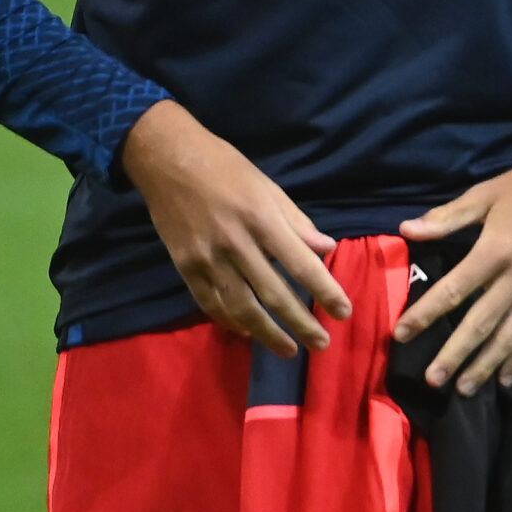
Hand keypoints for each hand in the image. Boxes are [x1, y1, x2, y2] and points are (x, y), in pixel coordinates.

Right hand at [122, 99, 350, 358]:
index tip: (344, 312)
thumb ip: (297, 223)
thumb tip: (327, 250)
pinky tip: (248, 333)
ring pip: (241, 308)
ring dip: (268, 334)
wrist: (167, 160)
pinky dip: (230, 322)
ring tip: (289, 350)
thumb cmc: (226, 168)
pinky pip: (210, 303)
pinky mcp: (185, 267)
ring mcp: (207, 259)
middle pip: (273, 294)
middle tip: (322, 344)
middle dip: (301, 323)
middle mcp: (236, 244)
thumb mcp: (268, 187)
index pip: (301, 264)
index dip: (325, 291)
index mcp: (262, 219)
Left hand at [393, 134, 511, 394]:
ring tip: (464, 388)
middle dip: (454, 354)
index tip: (401, 334)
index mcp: (495, 250)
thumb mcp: (486, 194)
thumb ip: (447, 217)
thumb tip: (406, 230)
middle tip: (433, 380)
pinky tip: (506, 378)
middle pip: (480, 323)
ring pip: (510, 337)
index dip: (424, 314)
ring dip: (486, 365)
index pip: (453, 290)